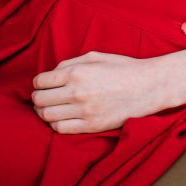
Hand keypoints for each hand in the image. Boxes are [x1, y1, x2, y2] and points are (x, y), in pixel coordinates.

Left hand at [32, 50, 163, 133]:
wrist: (147, 87)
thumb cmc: (122, 68)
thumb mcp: (95, 57)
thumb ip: (70, 63)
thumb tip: (51, 74)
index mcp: (77, 72)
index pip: (41, 81)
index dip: (38, 83)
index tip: (43, 84)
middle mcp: (77, 92)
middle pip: (40, 100)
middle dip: (39, 97)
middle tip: (44, 96)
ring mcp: (83, 111)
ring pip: (47, 116)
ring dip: (44, 112)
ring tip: (51, 107)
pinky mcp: (90, 126)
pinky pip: (60, 129)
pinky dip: (56, 124)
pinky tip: (62, 117)